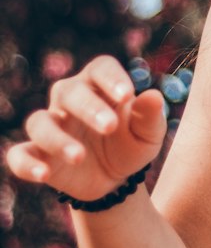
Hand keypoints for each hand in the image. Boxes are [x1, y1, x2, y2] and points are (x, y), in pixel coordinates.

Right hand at [6, 57, 165, 201]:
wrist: (115, 179)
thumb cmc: (131, 145)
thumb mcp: (147, 134)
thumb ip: (150, 116)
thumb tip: (154, 96)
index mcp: (99, 86)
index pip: (100, 68)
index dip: (112, 78)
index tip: (127, 95)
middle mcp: (69, 101)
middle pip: (69, 92)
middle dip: (88, 108)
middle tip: (110, 127)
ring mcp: (51, 127)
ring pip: (40, 122)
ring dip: (57, 139)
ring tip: (80, 157)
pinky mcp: (37, 154)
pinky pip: (19, 155)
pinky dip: (26, 164)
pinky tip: (43, 174)